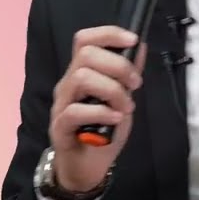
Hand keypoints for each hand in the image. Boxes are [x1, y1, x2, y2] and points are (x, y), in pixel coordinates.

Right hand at [48, 26, 146, 191]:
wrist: (87, 165)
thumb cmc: (103, 129)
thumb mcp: (122, 98)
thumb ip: (128, 74)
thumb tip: (139, 46)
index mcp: (81, 72)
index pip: (85, 39)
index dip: (108, 34)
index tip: (133, 41)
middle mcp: (68, 84)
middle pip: (85, 54)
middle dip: (118, 65)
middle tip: (135, 83)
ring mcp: (61, 104)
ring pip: (81, 77)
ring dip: (111, 90)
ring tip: (126, 106)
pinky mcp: (59, 127)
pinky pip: (75, 111)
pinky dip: (101, 111)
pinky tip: (116, 118)